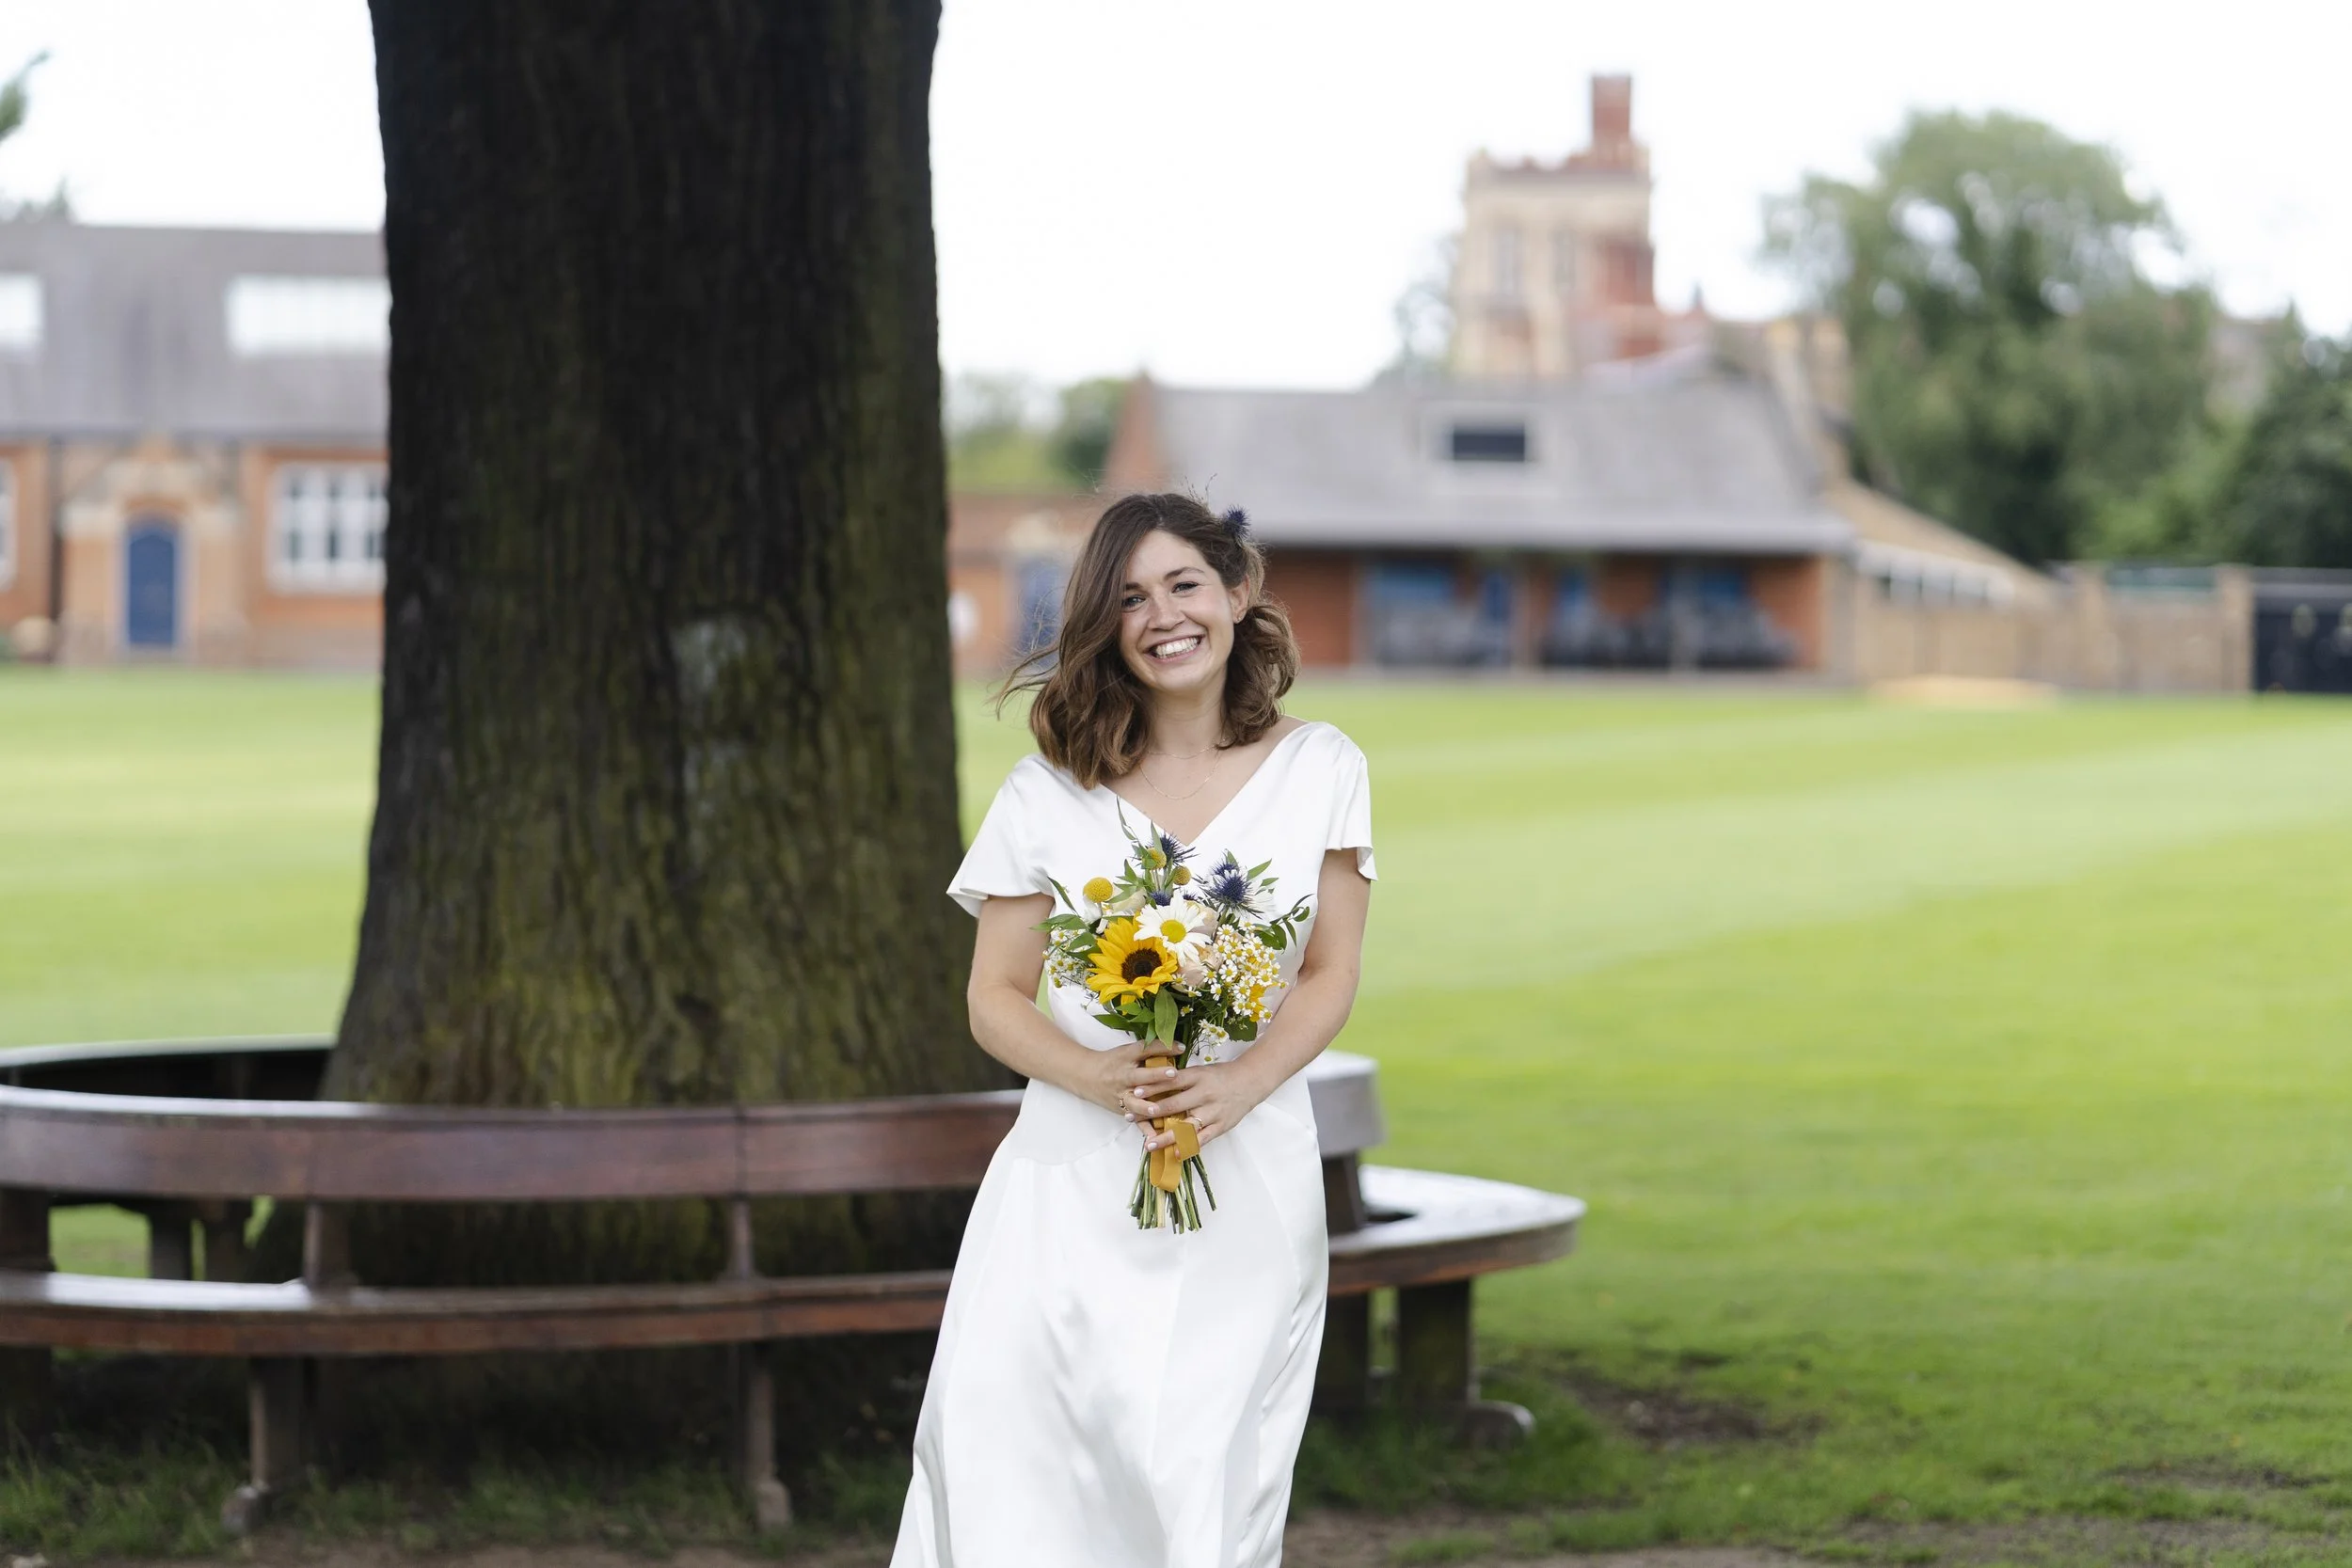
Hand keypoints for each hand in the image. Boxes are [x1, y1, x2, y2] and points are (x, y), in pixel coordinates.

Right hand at [1088, 1040, 1187, 1119]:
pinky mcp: (1123, 1109)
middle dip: (1156, 1075)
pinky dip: (1144, 1129)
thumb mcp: (1128, 1051)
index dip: (1162, 1047)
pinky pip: (1135, 1120)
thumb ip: (1151, 1051)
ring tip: (1156, 1110)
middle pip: (1140, 1076)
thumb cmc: (1113, 1061)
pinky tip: (1154, 1138)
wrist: (1086, 1077)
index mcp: (1127, 1057)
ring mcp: (1122, 1095)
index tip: (1182, 1048)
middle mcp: (1124, 1076)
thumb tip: (1180, 1048)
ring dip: (1146, 1106)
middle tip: (1174, 1073)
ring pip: (1134, 1102)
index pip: (1145, 1049)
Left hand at [1131, 1056, 1273, 1151]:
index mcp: (1198, 1077)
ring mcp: (1213, 1112)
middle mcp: (1204, 1094)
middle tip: (1132, 1117)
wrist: (1250, 1082)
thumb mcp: (1200, 1070)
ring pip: (1186, 1126)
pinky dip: (1188, 1147)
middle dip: (1151, 1112)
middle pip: (1174, 1105)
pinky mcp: (1221, 1126)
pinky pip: (1203, 1139)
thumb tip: (1153, 1082)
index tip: (1134, 1092)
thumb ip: (1181, 1079)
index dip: (1152, 1087)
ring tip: (1149, 1144)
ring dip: (1166, 1136)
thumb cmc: (1221, 1075)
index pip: (1171, 1082)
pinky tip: (1175, 1153)